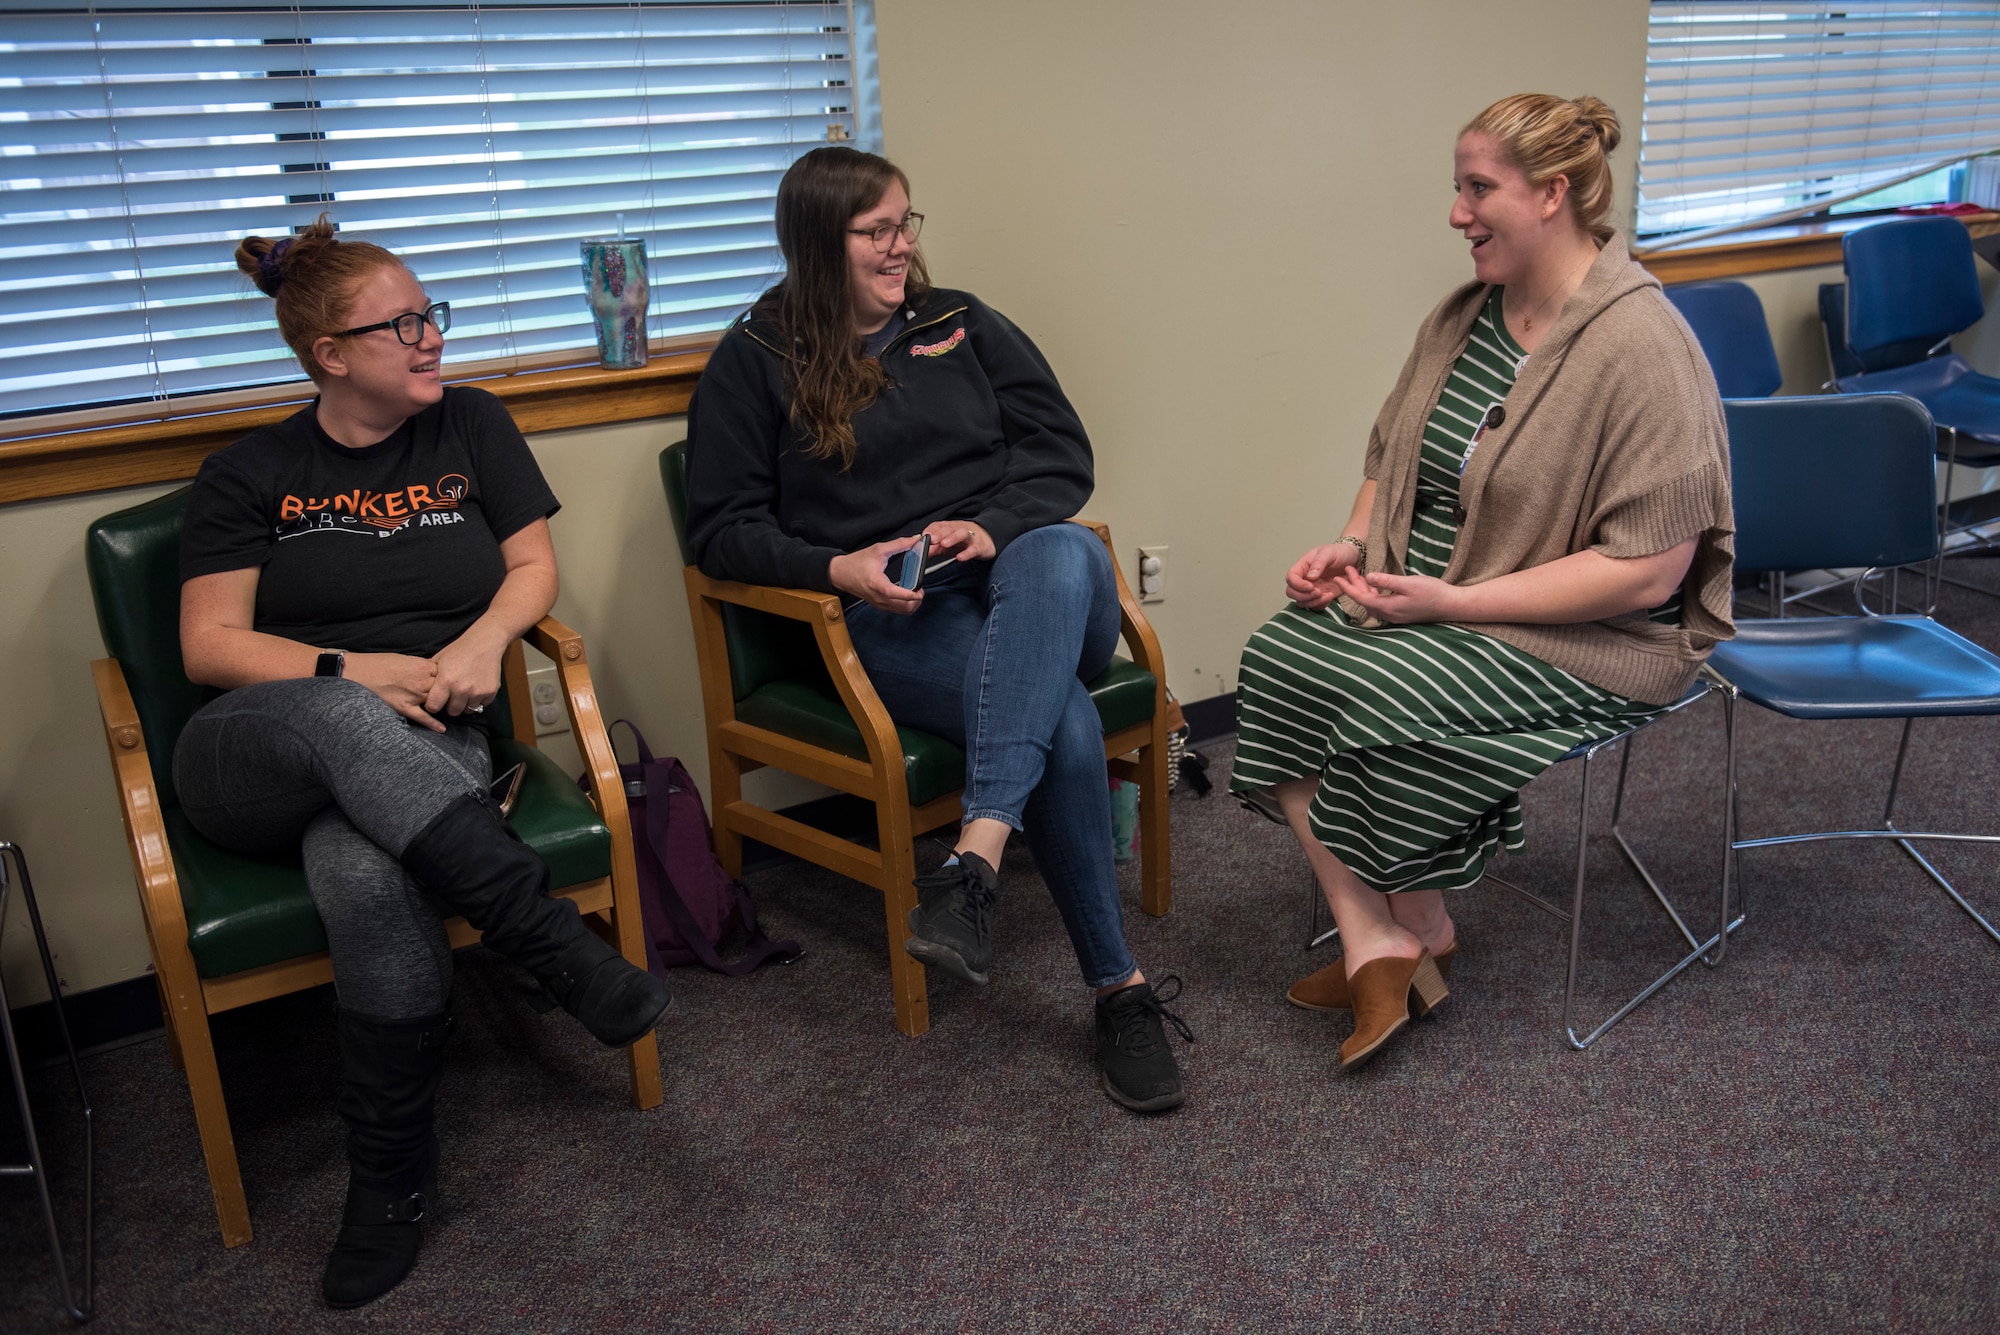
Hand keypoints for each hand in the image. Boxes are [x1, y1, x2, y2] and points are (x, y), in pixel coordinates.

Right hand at [345, 653, 445, 730]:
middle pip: (444, 689)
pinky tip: (442, 729)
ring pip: (436, 702)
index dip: (446, 677)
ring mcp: (414, 695)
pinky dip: (433, 724)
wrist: (357, 672)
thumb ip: (421, 666)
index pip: (445, 674)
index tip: (447, 680)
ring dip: (441, 705)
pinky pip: (423, 717)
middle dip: (446, 692)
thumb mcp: (404, 659)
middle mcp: (421, 681)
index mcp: (422, 666)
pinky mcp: (404, 707)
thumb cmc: (378, 663)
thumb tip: (432, 672)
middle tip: (449, 695)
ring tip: (449, 709)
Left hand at [426, 628, 507, 719]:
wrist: (484, 643)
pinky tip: (476, 688)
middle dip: (451, 705)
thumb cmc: (459, 650)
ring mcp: (478, 692)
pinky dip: (478, 700)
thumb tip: (419, 688)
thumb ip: (430, 676)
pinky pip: (482, 705)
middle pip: (452, 712)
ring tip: (465, 691)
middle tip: (453, 695)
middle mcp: (462, 689)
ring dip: (465, 703)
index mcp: (446, 681)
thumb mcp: (439, 660)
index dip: (434, 704)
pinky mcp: (490, 692)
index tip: (437, 700)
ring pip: (468, 710)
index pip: (434, 707)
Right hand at [829, 536, 926, 615]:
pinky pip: (898, 610)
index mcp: (878, 584)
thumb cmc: (857, 562)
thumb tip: (916, 540)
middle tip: (920, 587)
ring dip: (914, 604)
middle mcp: (879, 598)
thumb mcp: (878, 550)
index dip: (912, 594)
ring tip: (916, 591)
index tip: (921, 587)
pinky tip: (907, 594)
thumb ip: (899, 544)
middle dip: (917, 599)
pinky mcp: (879, 606)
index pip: (898, 594)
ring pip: (904, 612)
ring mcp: (879, 604)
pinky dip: (907, 605)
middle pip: (906, 607)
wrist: (840, 574)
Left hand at [923, 519, 995, 562]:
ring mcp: (969, 538)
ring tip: (944, 544)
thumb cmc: (962, 542)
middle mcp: (958, 530)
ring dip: (952, 538)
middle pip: (948, 529)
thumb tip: (917, 553)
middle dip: (939, 533)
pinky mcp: (979, 547)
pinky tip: (960, 557)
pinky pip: (973, 549)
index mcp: (948, 528)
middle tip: (931, 539)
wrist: (985, 539)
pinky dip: (967, 553)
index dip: (930, 530)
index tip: (923, 536)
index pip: (938, 526)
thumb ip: (931, 549)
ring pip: (961, 534)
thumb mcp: (945, 545)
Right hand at [1285, 542, 1361, 610]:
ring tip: (1327, 595)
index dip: (1297, 584)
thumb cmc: (1339, 552)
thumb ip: (1319, 563)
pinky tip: (1330, 597)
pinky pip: (1314, 606)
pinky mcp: (1321, 596)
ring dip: (1313, 602)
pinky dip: (1320, 605)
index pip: (1291, 577)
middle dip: (1303, 596)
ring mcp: (1312, 589)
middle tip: (1318, 592)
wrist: (1353, 559)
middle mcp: (1304, 579)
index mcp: (1303, 566)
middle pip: (1291, 592)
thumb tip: (1310, 576)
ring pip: (1302, 602)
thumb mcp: (1329, 553)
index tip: (1310, 586)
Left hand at [1331, 566, 1464, 624]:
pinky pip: (1381, 603)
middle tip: (1346, 571)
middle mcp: (1389, 614)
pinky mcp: (1401, 613)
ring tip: (1357, 574)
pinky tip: (1374, 585)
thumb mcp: (1409, 583)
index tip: (1337, 578)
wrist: (1451, 605)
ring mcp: (1395, 615)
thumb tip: (1368, 576)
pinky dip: (1374, 593)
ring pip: (1373, 602)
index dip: (1348, 588)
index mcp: (1388, 607)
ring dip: (1364, 589)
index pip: (1361, 598)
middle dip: (1354, 586)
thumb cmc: (1432, 592)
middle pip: (1365, 600)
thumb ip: (1387, 580)